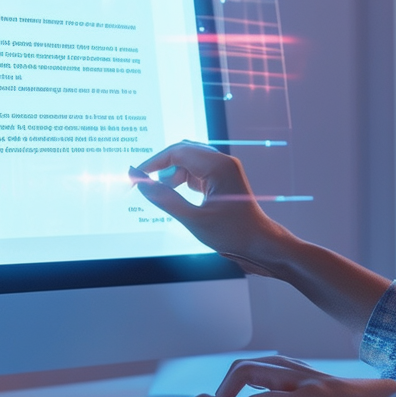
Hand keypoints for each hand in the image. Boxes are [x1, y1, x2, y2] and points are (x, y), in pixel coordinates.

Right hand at [129, 141, 295, 276]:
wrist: (260, 244)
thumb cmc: (233, 233)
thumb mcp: (192, 219)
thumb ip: (163, 198)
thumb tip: (139, 181)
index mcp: (219, 165)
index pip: (177, 152)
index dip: (152, 163)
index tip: (135, 177)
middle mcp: (223, 162)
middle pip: (182, 152)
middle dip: (161, 167)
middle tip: (142, 185)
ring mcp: (223, 170)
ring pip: (188, 162)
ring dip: (171, 175)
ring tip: (162, 196)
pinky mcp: (222, 180)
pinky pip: (196, 172)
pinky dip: (182, 181)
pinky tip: (175, 196)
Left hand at [218, 355, 395, 396]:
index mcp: (288, 371)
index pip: (245, 370)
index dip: (226, 389)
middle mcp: (292, 369)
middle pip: (244, 366)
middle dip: (223, 388)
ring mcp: (303, 379)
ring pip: (254, 370)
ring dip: (232, 390)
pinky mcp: (317, 394)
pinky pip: (280, 396)